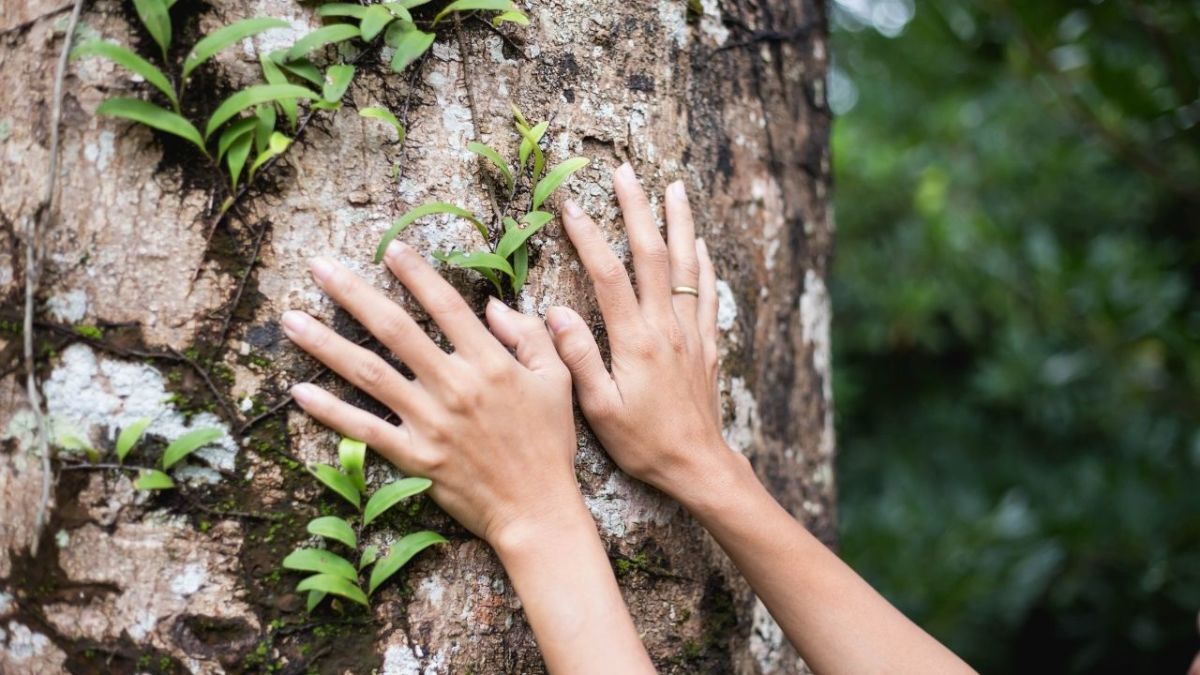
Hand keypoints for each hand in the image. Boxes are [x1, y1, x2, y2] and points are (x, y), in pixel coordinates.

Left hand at [281, 241, 582, 549]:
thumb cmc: (549, 443)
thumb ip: (530, 336)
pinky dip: (330, 411)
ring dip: (325, 343)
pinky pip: (364, 429)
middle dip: (352, 293)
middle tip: (318, 267)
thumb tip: (494, 306)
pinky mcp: (414, 457)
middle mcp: (454, 386)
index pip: (445, 305)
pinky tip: (299, 391)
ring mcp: (429, 422)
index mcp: (489, 363)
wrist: (537, 509)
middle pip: (393, 329)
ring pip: (368, 373)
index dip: (416, 273)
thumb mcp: (557, 381)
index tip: (390, 249)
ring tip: (291, 320)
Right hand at [545, 163, 739, 502]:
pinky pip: (705, 294)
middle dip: (638, 210)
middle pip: (651, 256)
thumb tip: (556, 311)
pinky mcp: (706, 345)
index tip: (570, 206)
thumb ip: (578, 359)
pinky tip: (699, 246)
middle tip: (626, 173)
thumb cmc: (643, 443)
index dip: (589, 237)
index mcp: (635, 341)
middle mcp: (666, 328)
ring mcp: (690, 333)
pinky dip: (702, 265)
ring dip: (679, 224)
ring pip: (684, 266)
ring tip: (675, 188)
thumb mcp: (600, 410)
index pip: (609, 275)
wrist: (698, 465)